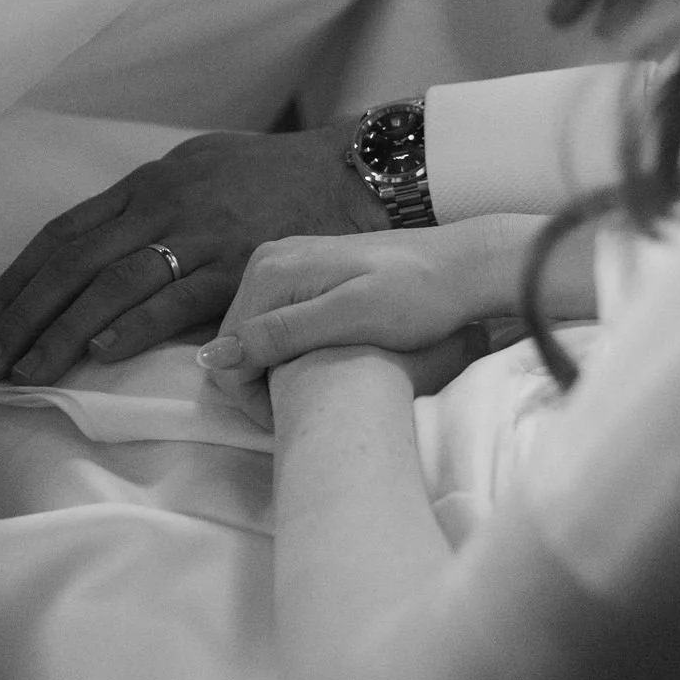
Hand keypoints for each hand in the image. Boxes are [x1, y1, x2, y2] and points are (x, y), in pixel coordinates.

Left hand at [0, 120, 386, 383]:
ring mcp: (200, 234)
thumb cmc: (274, 176)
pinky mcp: (238, 266)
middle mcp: (163, 203)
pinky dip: (132, 327)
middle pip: (74, 263)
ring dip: (62, 333)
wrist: (353, 173)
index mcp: (149, 183)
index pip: (65, 233)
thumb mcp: (201, 167)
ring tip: (28, 373)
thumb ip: (153, 201)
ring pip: (112, 285)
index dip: (20, 278)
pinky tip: (100, 354)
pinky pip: (175, 300)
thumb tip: (108, 238)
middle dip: (24, 315)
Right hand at [198, 226, 499, 425]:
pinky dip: (292, 351)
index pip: (229, 351)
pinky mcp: (308, 273)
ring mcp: (288, 264)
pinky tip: (325, 364)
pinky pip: (278, 322)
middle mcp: (269, 260)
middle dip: (261, 383)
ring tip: (320, 389)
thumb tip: (214, 357)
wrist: (464, 267)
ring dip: (276, 370)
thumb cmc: (418, 296)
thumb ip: (283, 333)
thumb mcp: (351, 318)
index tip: (289, 419)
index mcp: (271, 270)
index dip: (252, 396)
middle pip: (238, 342)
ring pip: (257, 336)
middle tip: (307, 409)